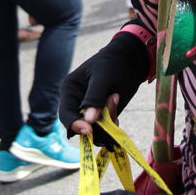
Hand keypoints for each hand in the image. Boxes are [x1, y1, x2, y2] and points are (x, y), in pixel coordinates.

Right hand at [59, 32, 149, 146]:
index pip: (65, 114)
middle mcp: (76, 104)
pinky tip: (117, 115)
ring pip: (93, 132)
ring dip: (106, 124)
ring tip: (116, 100)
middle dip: (96, 124)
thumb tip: (88, 120)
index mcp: (69, 91)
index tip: (89, 129)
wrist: (130, 62)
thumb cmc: (112, 64)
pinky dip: (111, 128)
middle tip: (113, 104)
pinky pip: (103, 132)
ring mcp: (89, 112)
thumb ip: (95, 98)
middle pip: (79, 126)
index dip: (75, 124)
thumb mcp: (102, 77)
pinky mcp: (101, 117)